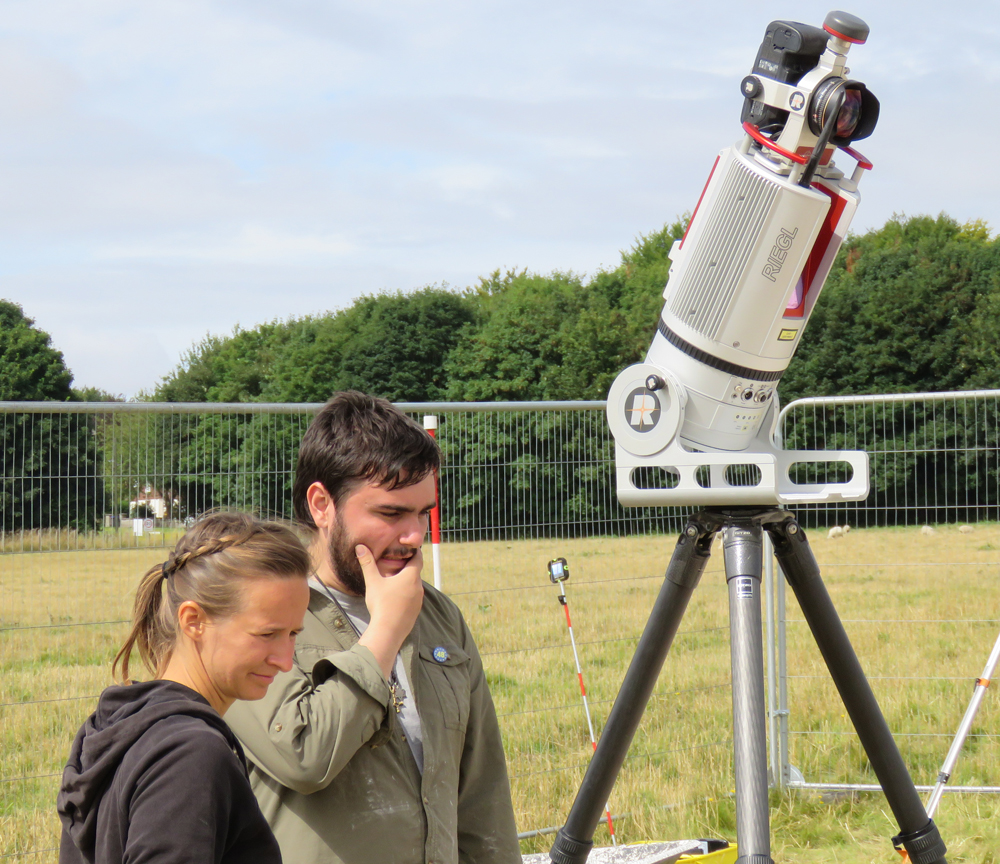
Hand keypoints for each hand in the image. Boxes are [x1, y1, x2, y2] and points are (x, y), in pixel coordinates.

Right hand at [355, 544, 423, 678]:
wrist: (388, 631)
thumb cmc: (381, 604)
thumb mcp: (373, 582)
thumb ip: (367, 563)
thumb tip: (360, 546)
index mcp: (411, 577)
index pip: (418, 558)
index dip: (414, 552)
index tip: (407, 548)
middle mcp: (419, 587)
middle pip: (416, 572)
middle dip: (408, 566)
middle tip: (397, 562)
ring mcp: (419, 600)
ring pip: (415, 585)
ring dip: (407, 581)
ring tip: (395, 580)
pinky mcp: (416, 611)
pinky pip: (413, 598)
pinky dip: (407, 594)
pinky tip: (396, 597)